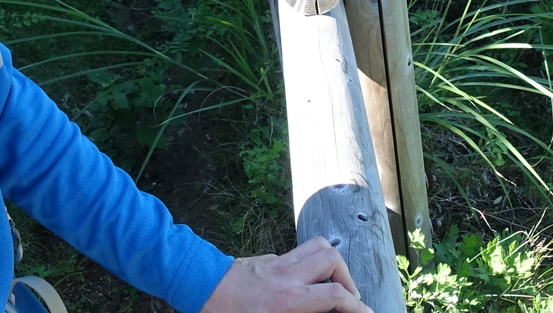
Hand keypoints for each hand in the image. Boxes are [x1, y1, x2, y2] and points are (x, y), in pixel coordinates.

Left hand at [198, 237, 371, 312]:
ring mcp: (276, 263)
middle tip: (348, 297)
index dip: (356, 306)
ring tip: (334, 283)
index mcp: (286, 299)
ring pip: (317, 247)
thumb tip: (317, 308)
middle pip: (332, 259)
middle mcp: (286, 276)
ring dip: (332, 263)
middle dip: (348, 278)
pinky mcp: (267, 258)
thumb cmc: (224, 312)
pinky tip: (304, 282)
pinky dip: (309, 264)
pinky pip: (297, 254)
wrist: (195, 285)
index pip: (334, 295)